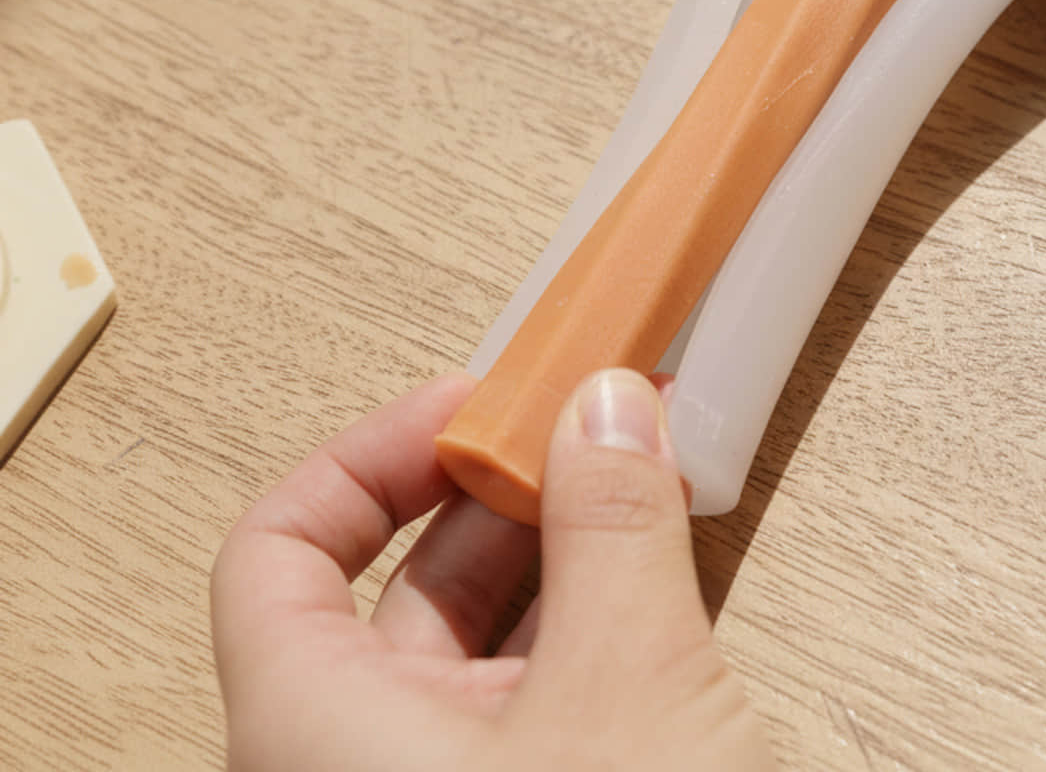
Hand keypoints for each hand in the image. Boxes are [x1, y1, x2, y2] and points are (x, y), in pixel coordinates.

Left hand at [212, 370, 774, 771]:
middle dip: (504, 484)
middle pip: (401, 583)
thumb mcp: (629, 690)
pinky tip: (668, 558)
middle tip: (592, 415)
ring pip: (485, 637)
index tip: (477, 406)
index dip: (368, 460)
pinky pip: (546, 687)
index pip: (278, 555)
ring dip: (567, 539)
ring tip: (645, 466)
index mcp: (320, 742)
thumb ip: (615, 528)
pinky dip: (602, 608)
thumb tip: (608, 407)